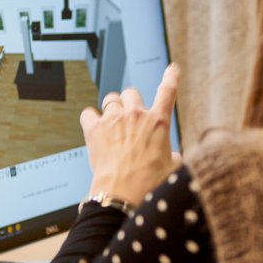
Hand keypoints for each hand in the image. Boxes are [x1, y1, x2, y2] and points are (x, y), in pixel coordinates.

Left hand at [80, 64, 179, 204]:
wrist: (123, 194)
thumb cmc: (149, 184)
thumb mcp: (171, 169)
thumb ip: (173, 157)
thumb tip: (173, 157)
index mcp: (159, 123)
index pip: (168, 92)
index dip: (171, 77)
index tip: (172, 69)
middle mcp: (136, 115)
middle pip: (132, 92)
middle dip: (131, 101)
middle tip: (130, 115)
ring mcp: (114, 120)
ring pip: (111, 99)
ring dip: (112, 107)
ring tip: (112, 122)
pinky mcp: (94, 129)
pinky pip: (88, 113)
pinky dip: (90, 118)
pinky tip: (93, 126)